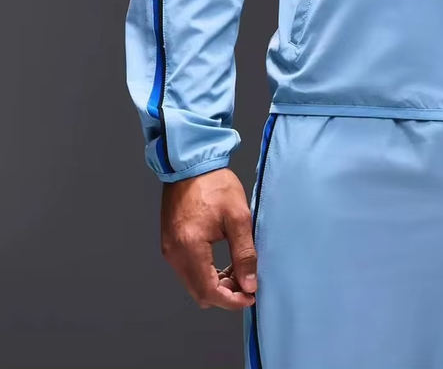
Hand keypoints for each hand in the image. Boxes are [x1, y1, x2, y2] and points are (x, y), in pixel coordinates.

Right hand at [160, 168, 257, 309]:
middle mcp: (174, 254)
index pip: (208, 292)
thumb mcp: (238, 217)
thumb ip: (244, 253)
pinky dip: (206, 273)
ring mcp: (170, 250)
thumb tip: (249, 284)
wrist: (191, 165)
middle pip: (199, 292)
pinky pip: (188, 270)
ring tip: (239, 270)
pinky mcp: (170, 244)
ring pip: (193, 283)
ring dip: (216, 284)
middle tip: (248, 283)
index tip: (250, 296)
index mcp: (190, 248)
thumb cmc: (214, 185)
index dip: (231, 300)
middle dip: (225, 294)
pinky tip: (224, 262)